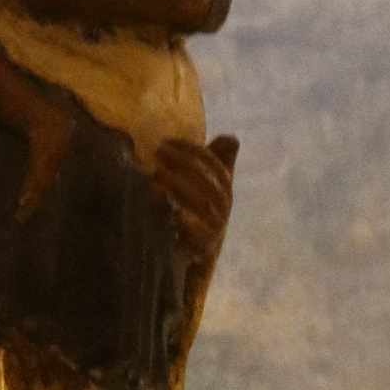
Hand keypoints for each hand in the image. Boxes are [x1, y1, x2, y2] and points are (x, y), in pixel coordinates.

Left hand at [152, 134, 236, 260]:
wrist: (200, 252)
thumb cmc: (201, 211)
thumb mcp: (209, 185)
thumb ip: (216, 160)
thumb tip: (231, 137)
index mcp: (223, 186)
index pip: (213, 163)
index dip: (192, 150)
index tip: (167, 142)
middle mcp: (223, 204)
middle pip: (207, 180)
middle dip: (183, 163)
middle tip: (158, 153)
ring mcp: (215, 225)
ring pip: (202, 202)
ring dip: (180, 186)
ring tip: (158, 174)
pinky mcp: (205, 246)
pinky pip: (199, 232)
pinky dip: (187, 219)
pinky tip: (172, 208)